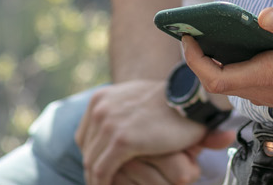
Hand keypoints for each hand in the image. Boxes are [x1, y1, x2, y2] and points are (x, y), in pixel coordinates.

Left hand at [75, 79, 233, 184]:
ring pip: (92, 164)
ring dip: (97, 181)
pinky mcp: (122, 141)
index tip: (100, 170)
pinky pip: (103, 172)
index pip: (85, 136)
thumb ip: (119, 113)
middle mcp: (100, 109)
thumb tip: (112, 129)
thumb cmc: (168, 102)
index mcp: (100, 100)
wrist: (188, 96)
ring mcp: (109, 124)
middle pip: (87, 150)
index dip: (91, 155)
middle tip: (102, 184)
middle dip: (93, 171)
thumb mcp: (134, 101)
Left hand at [183, 8, 272, 128]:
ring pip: (235, 84)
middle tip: (196, 31)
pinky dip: (237, 67)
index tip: (188, 36)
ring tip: (216, 35)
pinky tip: (247, 46)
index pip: (215, 78)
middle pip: (219, 82)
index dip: (195, 60)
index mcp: (270, 76)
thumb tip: (263, 14)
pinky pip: (250, 84)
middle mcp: (268, 91)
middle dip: (202, 58)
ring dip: (219, 63)